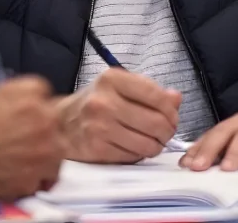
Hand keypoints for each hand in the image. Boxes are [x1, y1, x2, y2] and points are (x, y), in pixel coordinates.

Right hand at [0, 77, 65, 201]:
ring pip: (57, 151)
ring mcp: (45, 150)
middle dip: (41, 128)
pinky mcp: (38, 177)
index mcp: (28, 93)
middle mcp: (44, 118)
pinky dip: (33, 180)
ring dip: (44, 156)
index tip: (23, 111)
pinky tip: (17, 178)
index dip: (31, 103)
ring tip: (23, 162)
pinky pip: (44, 178)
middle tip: (22, 139)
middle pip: (54, 121)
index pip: (42, 91)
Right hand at [57, 67, 180, 162]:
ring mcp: (99, 127)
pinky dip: (139, 155)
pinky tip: (134, 147)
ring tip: (152, 142)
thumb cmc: (95, 102)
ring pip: (147, 144)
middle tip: (166, 133)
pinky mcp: (96, 149)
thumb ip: (149, 91)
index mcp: (112, 79)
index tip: (172, 116)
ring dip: (156, 146)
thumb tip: (176, 98)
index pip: (156, 95)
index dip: (171, 110)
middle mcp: (104, 101)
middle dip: (167, 131)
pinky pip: (132, 157)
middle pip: (156, 123)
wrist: (61, 123)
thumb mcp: (119, 87)